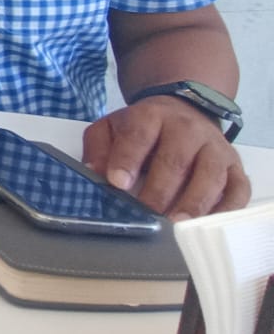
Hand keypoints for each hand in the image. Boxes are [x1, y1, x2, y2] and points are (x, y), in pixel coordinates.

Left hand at [83, 98, 248, 218]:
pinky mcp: (235, 166)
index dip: (128, 159)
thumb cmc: (144, 127)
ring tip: (177, 223)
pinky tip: (208, 223)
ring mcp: (215, 148)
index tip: (118, 183)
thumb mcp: (111, 127)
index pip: (139, 135)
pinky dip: (226, 208)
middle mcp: (188, 129)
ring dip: (194, 202)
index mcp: (152, 116)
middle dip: (160, 190)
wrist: (184, 110)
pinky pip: (238, 189)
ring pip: (210, 176)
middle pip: (176, 160)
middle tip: (147, 212)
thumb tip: (95, 172)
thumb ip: (99, 147)